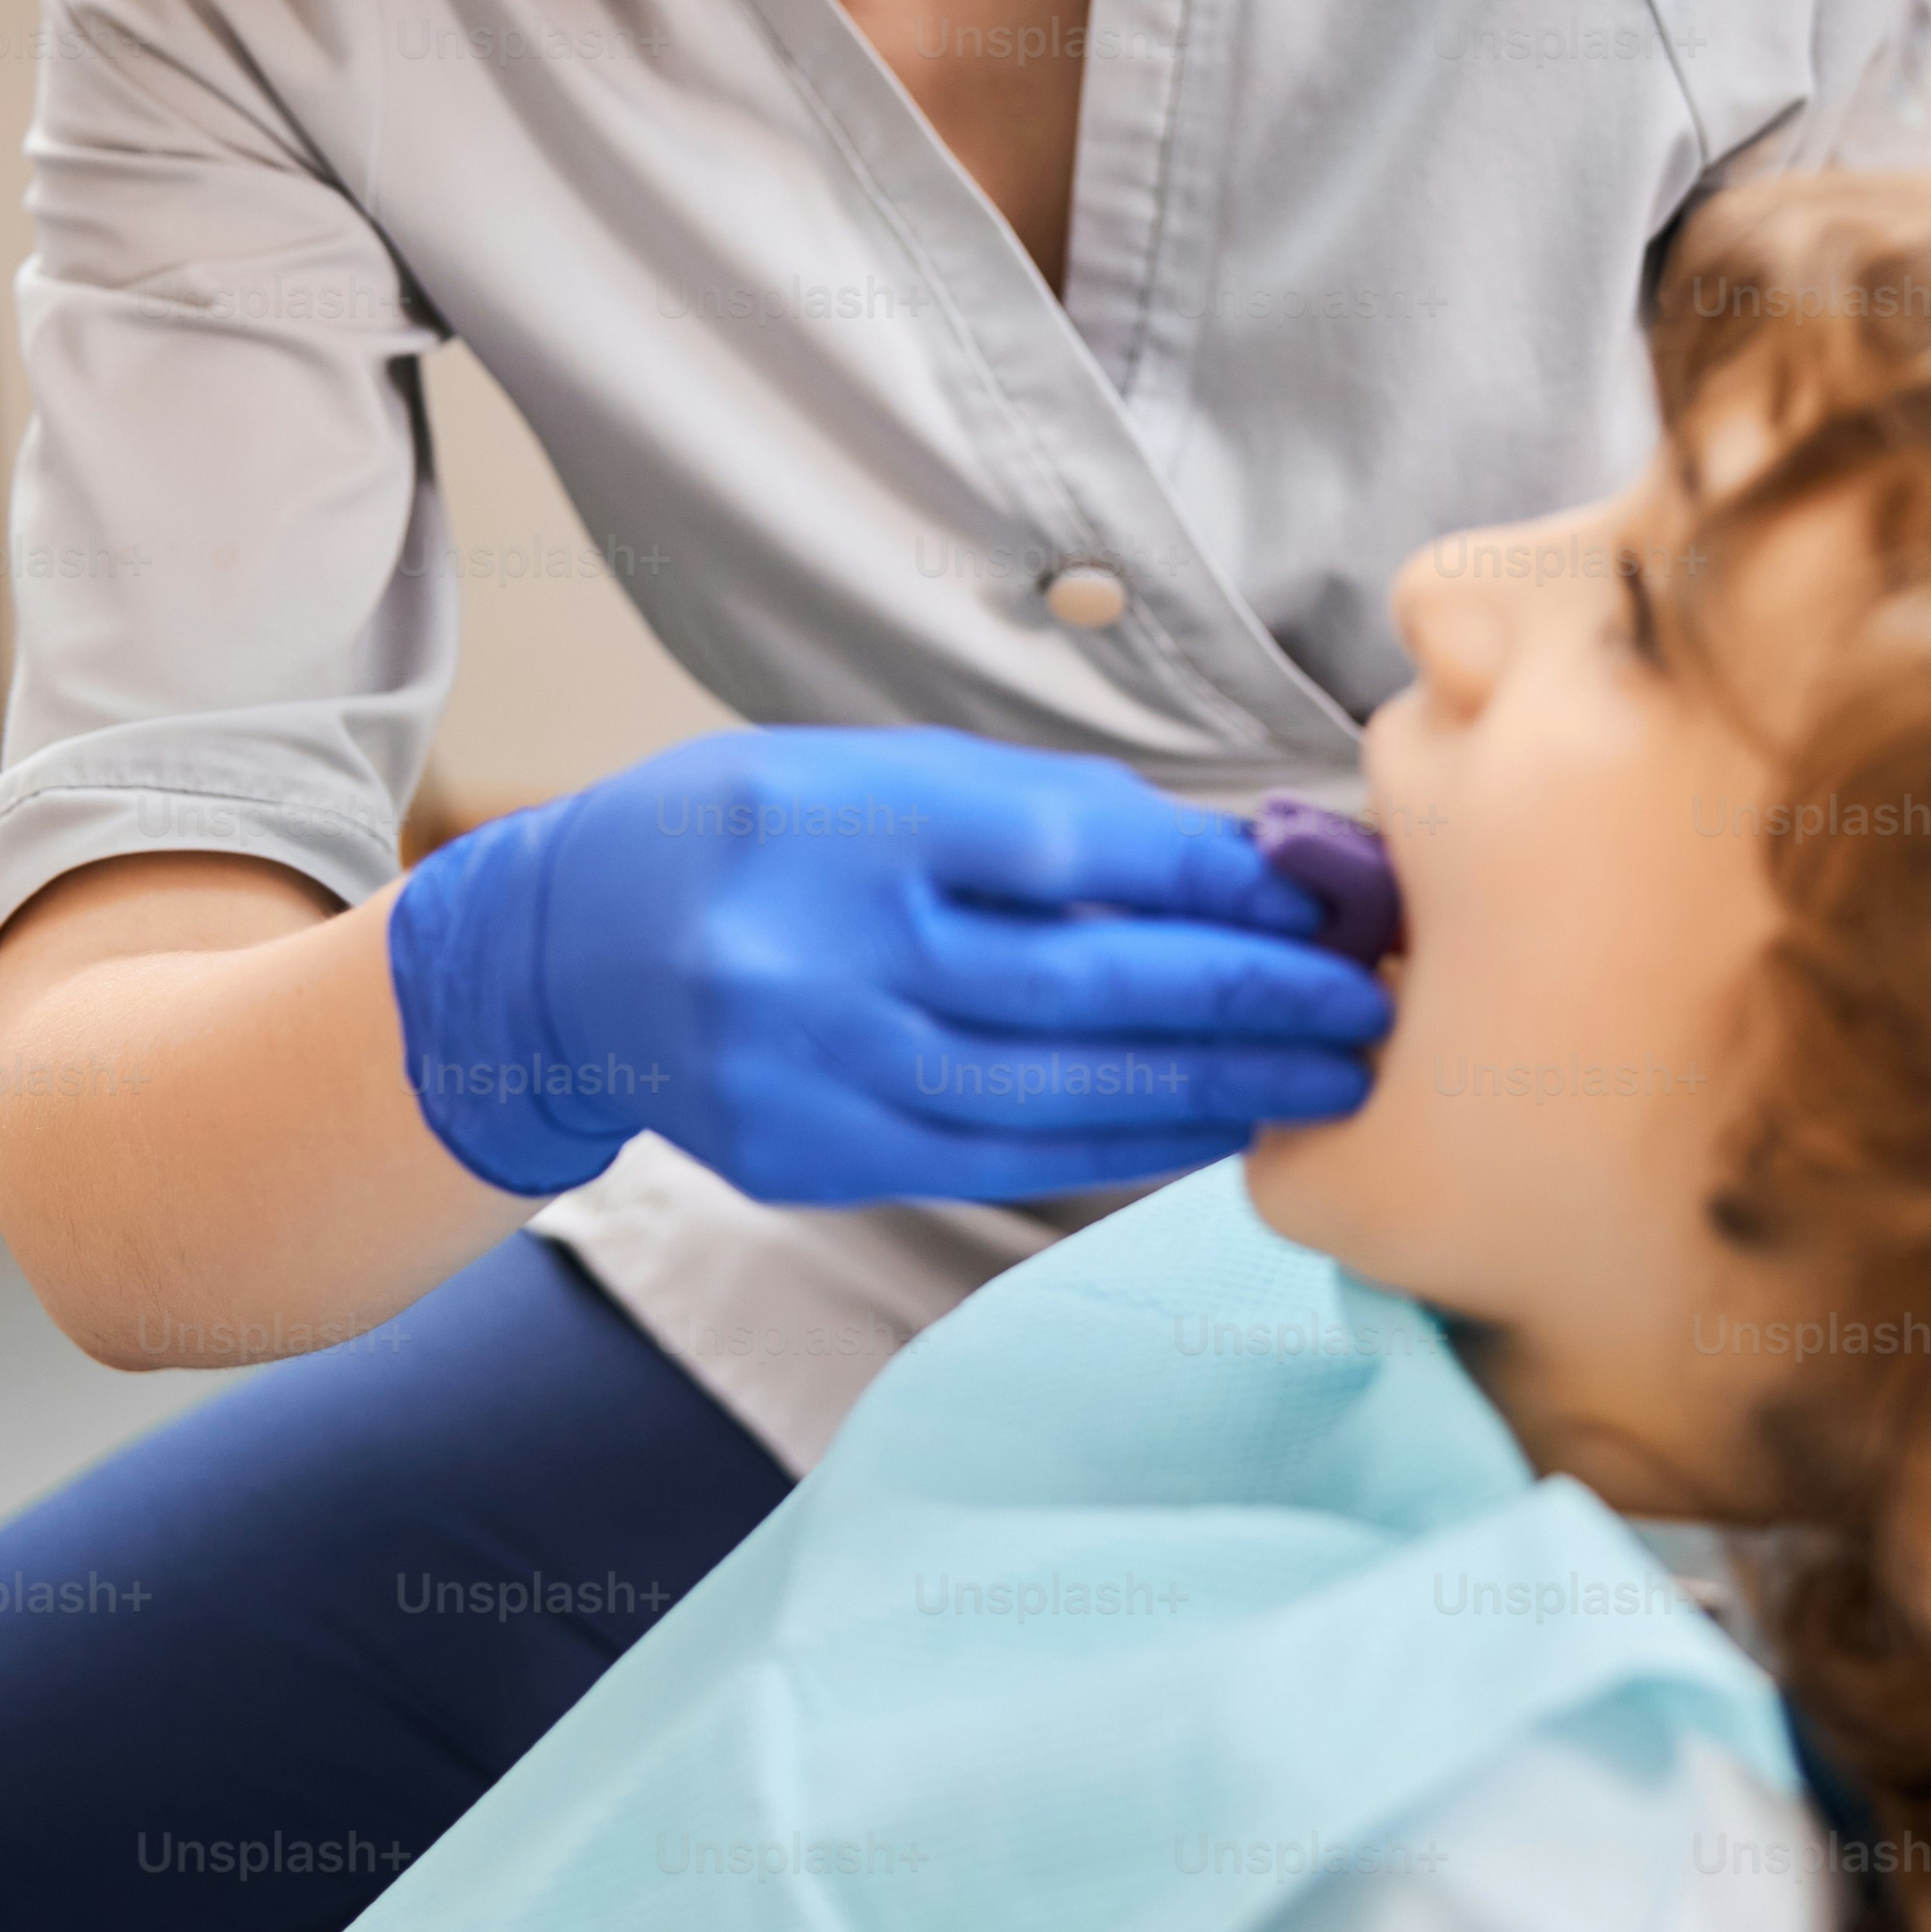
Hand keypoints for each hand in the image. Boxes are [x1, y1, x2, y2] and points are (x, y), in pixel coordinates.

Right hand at [383, 726, 1391, 1205]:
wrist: (558, 957)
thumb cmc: (746, 836)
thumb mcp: (869, 771)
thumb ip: (1034, 815)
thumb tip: (1226, 862)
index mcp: (844, 823)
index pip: (1068, 853)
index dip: (1211, 884)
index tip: (1323, 895)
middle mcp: (824, 953)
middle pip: (1084, 986)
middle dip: (1250, 1000)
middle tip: (1372, 1003)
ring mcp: (813, 1071)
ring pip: (1058, 1095)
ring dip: (1215, 1090)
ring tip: (1330, 1079)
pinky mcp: (812, 1160)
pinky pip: (1003, 1157)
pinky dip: (1125, 1143)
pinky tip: (1214, 1126)